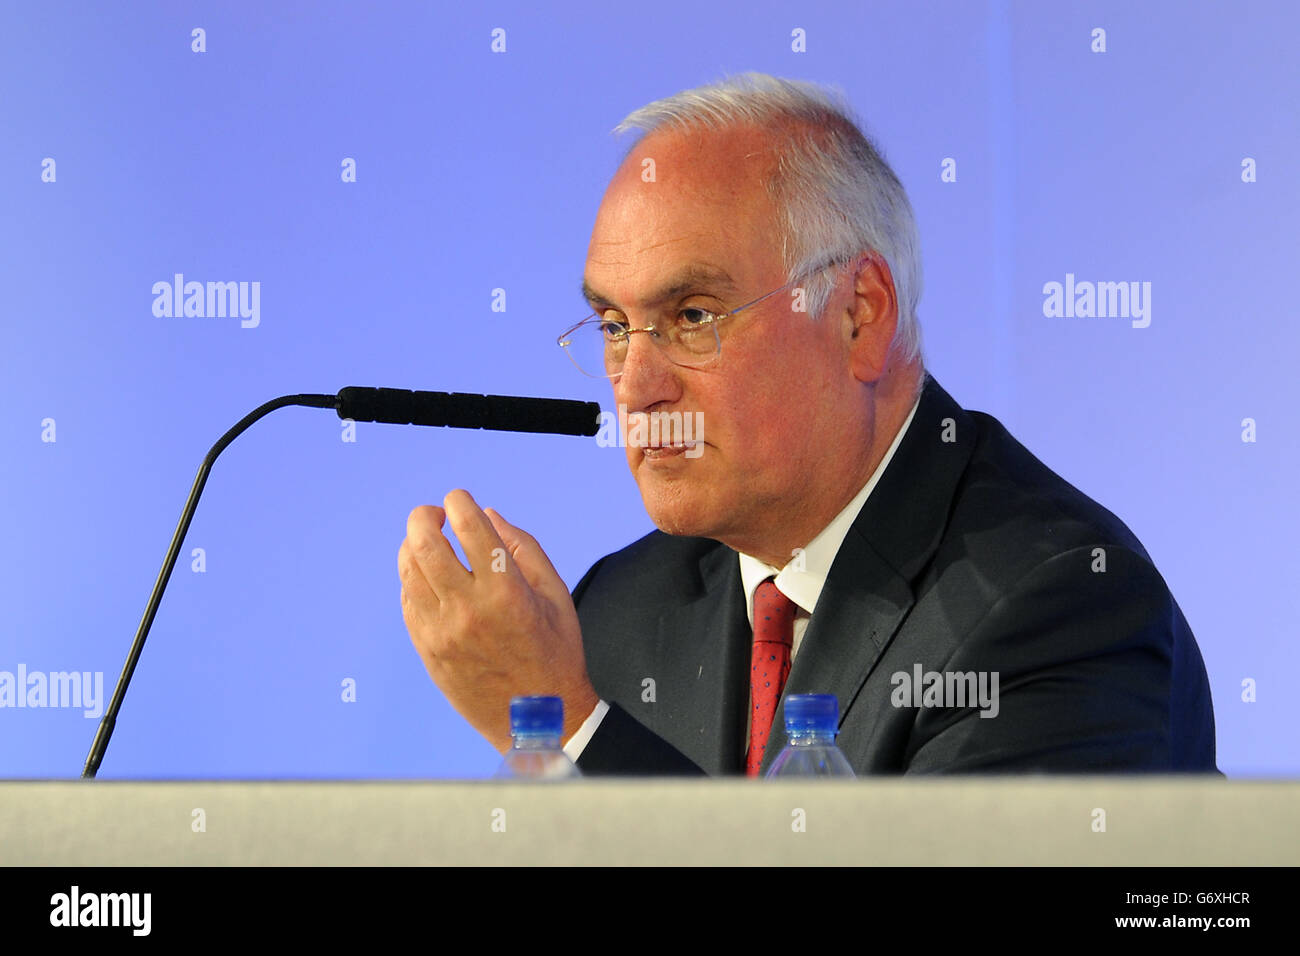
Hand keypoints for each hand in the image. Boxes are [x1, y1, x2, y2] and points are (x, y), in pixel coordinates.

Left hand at [398, 489, 598, 752]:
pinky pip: (407, 600)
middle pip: (424, 543)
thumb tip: (490, 515)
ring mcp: (441, 631)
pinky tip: (429, 576)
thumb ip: (524, 548)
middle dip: (424, 517)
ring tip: (429, 542)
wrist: (537, 720)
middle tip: (435, 514)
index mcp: (505, 591)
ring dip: (414, 546)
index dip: (460, 502)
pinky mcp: (427, 649)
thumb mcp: (555, 594)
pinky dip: (413, 578)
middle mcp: (467, 609)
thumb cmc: (554, 653)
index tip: (461, 500)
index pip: (469, 527)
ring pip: (408, 570)